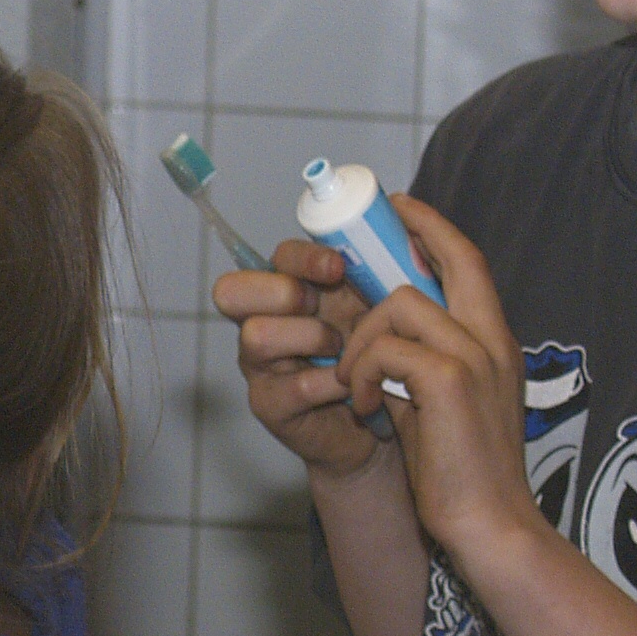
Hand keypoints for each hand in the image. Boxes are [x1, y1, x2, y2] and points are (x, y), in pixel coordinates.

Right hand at [217, 240, 402, 482]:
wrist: (386, 422)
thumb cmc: (379, 356)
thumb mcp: (381, 306)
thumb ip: (380, 266)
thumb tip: (403, 214)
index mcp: (291, 288)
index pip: (274, 257)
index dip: (301, 257)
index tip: (339, 266)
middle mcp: (264, 320)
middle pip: (233, 290)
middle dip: (285, 293)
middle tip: (325, 309)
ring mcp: (260, 365)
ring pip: (255, 335)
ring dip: (310, 338)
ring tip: (344, 352)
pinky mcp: (269, 405)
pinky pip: (291, 386)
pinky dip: (332, 384)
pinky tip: (356, 389)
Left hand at [340, 195, 539, 561]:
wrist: (489, 525)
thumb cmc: (464, 475)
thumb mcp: (447, 406)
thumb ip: (425, 365)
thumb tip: (383, 341)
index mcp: (496, 343)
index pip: (471, 263)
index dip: (435, 229)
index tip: (402, 208)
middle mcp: (492, 340)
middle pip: (451, 260)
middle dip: (403, 243)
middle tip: (358, 254)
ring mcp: (474, 356)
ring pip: (400, 305)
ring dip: (363, 341)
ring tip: (354, 384)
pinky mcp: (448, 380)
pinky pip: (385, 348)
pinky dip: (361, 373)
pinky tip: (361, 406)